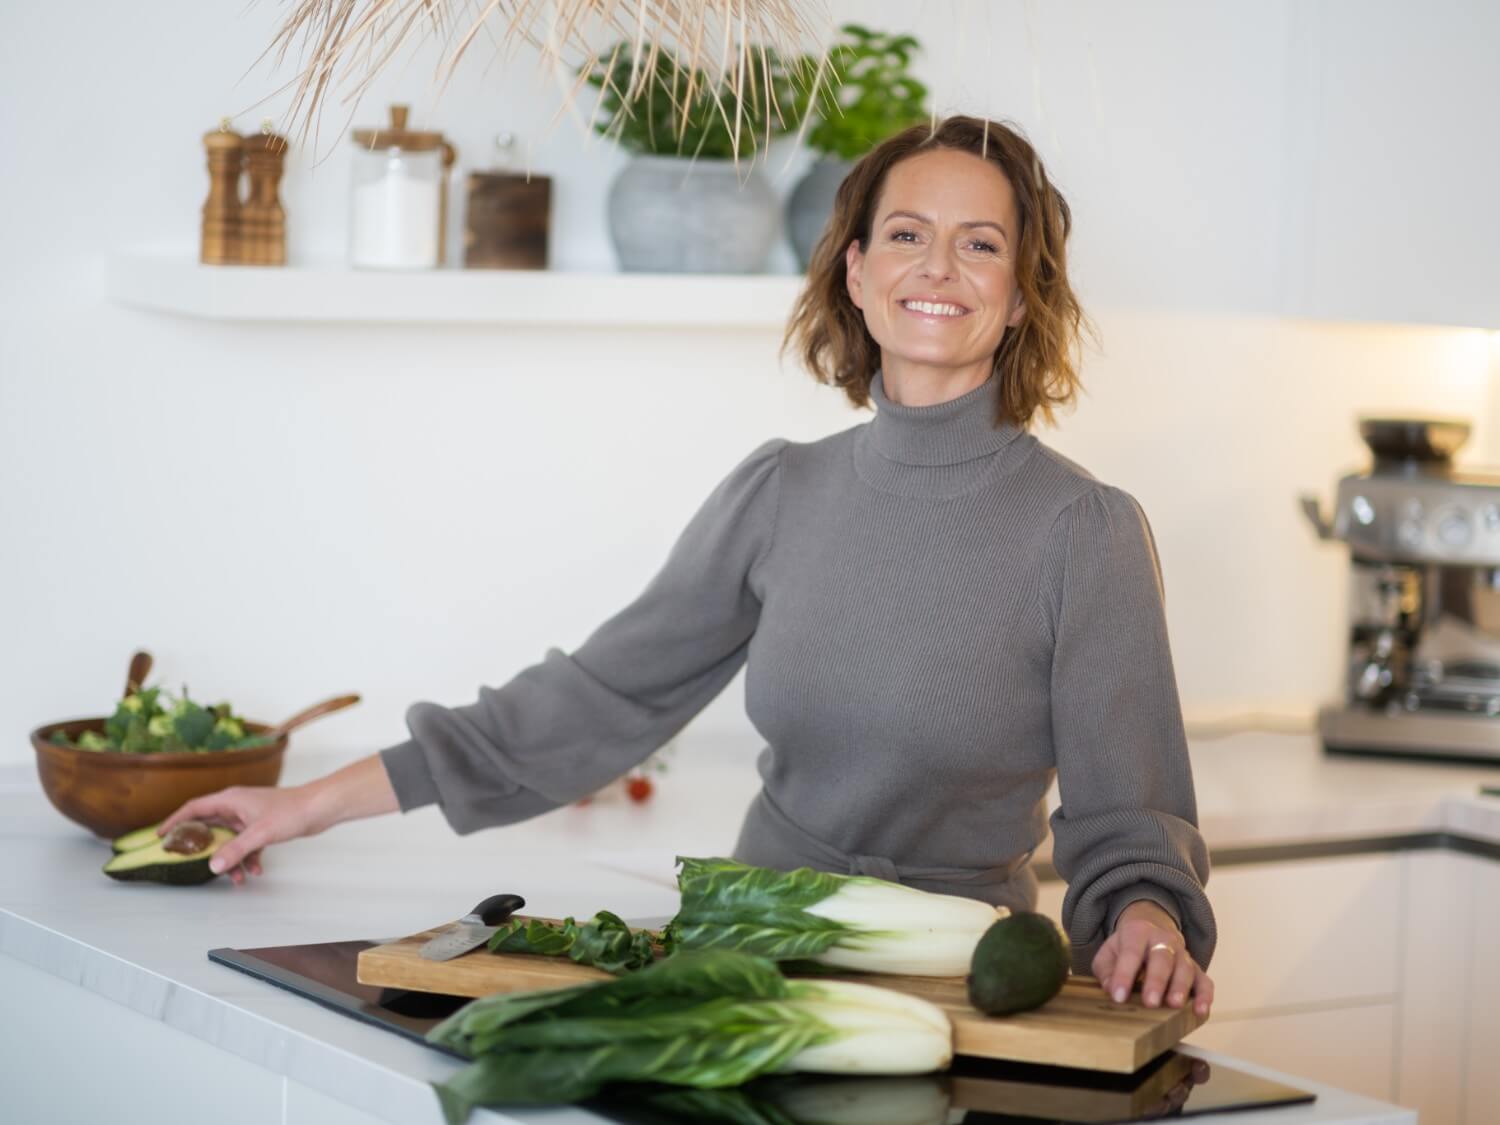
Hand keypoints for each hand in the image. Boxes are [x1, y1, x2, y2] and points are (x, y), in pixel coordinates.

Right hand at [159, 784, 326, 884]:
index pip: (194, 808)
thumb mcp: (259, 833)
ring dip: (230, 859)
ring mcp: (249, 816)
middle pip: (209, 826)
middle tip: (190, 863)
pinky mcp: (262, 826)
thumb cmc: (292, 811)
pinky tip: (255, 872)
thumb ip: (235, 850)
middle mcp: (236, 806)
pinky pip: (246, 844)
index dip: (175, 821)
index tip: (160, 836)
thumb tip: (212, 866)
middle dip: (202, 847)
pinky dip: (247, 858)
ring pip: (229, 840)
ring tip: (236, 879)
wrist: (321, 808)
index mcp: (230, 799)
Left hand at [1092, 899, 1213, 1016]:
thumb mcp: (1109, 952)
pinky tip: (1200, 1010)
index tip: (1118, 997)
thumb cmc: (1127, 946)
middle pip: (1162, 958)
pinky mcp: (1196, 968)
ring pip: (1185, 968)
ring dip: (1180, 988)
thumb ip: (1106, 970)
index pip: (1131, 952)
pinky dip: (1204, 996)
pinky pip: (1204, 980)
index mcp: (1138, 932)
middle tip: (1150, 1003)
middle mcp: (1163, 940)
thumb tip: (1111, 990)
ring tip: (1174, 1005)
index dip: (1124, 975)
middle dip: (1157, 981)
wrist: (1151, 927)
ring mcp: (1182, 954)